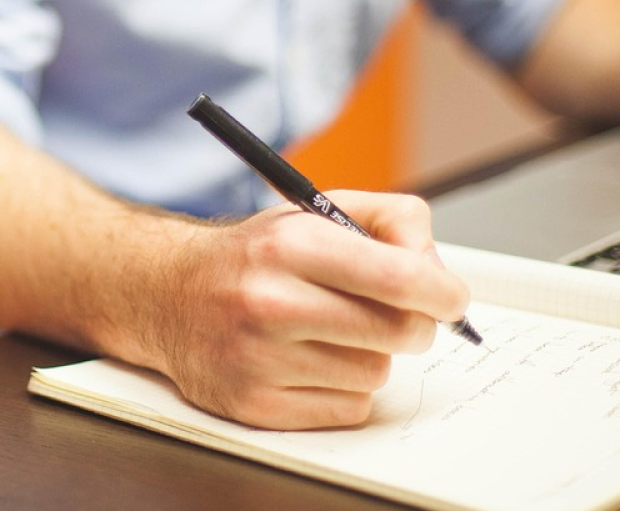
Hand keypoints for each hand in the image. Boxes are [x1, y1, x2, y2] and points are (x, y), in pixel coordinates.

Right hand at [145, 191, 469, 429]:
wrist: (168, 294)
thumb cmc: (255, 256)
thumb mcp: (316, 211)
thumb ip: (391, 221)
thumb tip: (438, 271)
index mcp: (290, 245)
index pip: (398, 277)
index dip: (442, 292)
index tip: (450, 298)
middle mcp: (270, 302)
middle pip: (398, 332)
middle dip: (412, 323)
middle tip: (395, 313)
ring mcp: (259, 359)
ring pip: (375, 373)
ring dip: (369, 355)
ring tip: (332, 332)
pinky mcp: (254, 404)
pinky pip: (348, 408)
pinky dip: (344, 389)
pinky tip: (312, 362)